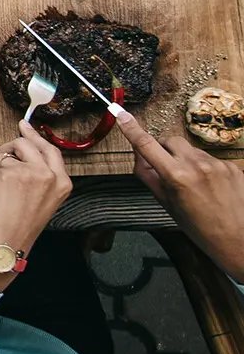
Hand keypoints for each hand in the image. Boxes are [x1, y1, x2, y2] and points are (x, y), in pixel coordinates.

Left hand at [0, 122, 70, 287]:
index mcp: (62, 182)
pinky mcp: (5, 174)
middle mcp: (47, 174)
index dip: (34, 136)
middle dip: (8, 150)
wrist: (6, 243)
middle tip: (1, 162)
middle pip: (24, 143)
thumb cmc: (20, 226)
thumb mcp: (44, 200)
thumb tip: (23, 152)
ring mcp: (27, 172)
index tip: (24, 126)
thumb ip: (40, 176)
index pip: (50, 149)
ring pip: (1, 155)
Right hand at [117, 113, 243, 281]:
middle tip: (167, 169)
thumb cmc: (199, 227)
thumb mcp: (166, 203)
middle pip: (171, 141)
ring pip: (191, 150)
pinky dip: (205, 168)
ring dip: (186, 160)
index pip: (147, 145)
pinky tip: (210, 187)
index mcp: (177, 176)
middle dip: (164, 150)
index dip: (131, 128)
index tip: (121, 115)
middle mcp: (198, 165)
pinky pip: (210, 159)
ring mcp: (217, 164)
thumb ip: (148, 176)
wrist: (237, 239)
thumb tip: (138, 154)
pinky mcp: (232, 166)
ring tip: (194, 185)